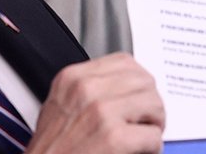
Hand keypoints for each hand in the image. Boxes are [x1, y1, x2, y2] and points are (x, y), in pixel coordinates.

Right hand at [26, 52, 164, 153]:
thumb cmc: (51, 152)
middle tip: (146, 122)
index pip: (125, 62)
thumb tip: (124, 89)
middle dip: (151, 104)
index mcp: (72, 78)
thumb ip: (89, 92)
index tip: (138, 99)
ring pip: (154, 104)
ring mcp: (100, 111)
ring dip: (155, 124)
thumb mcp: (60, 108)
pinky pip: (153, 136)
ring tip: (143, 138)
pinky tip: (140, 152)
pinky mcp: (114, 137)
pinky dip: (152, 147)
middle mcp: (85, 89)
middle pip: (144, 81)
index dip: (139, 83)